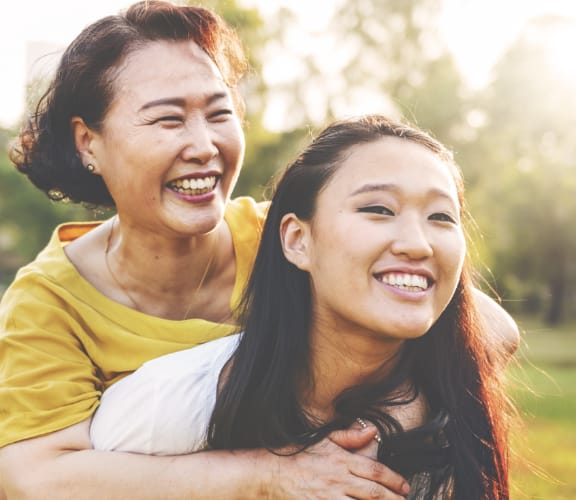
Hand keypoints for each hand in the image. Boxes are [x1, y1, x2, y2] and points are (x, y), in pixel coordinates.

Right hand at [265, 428, 409, 498]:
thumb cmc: (297, 455)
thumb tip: (372, 430)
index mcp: (340, 460)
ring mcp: (328, 497)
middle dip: (393, 499)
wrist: (270, 473)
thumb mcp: (323, 439)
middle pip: (374, 493)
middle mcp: (337, 479)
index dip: (394, 479)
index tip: (405, 485)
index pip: (375, 470)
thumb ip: (349, 436)